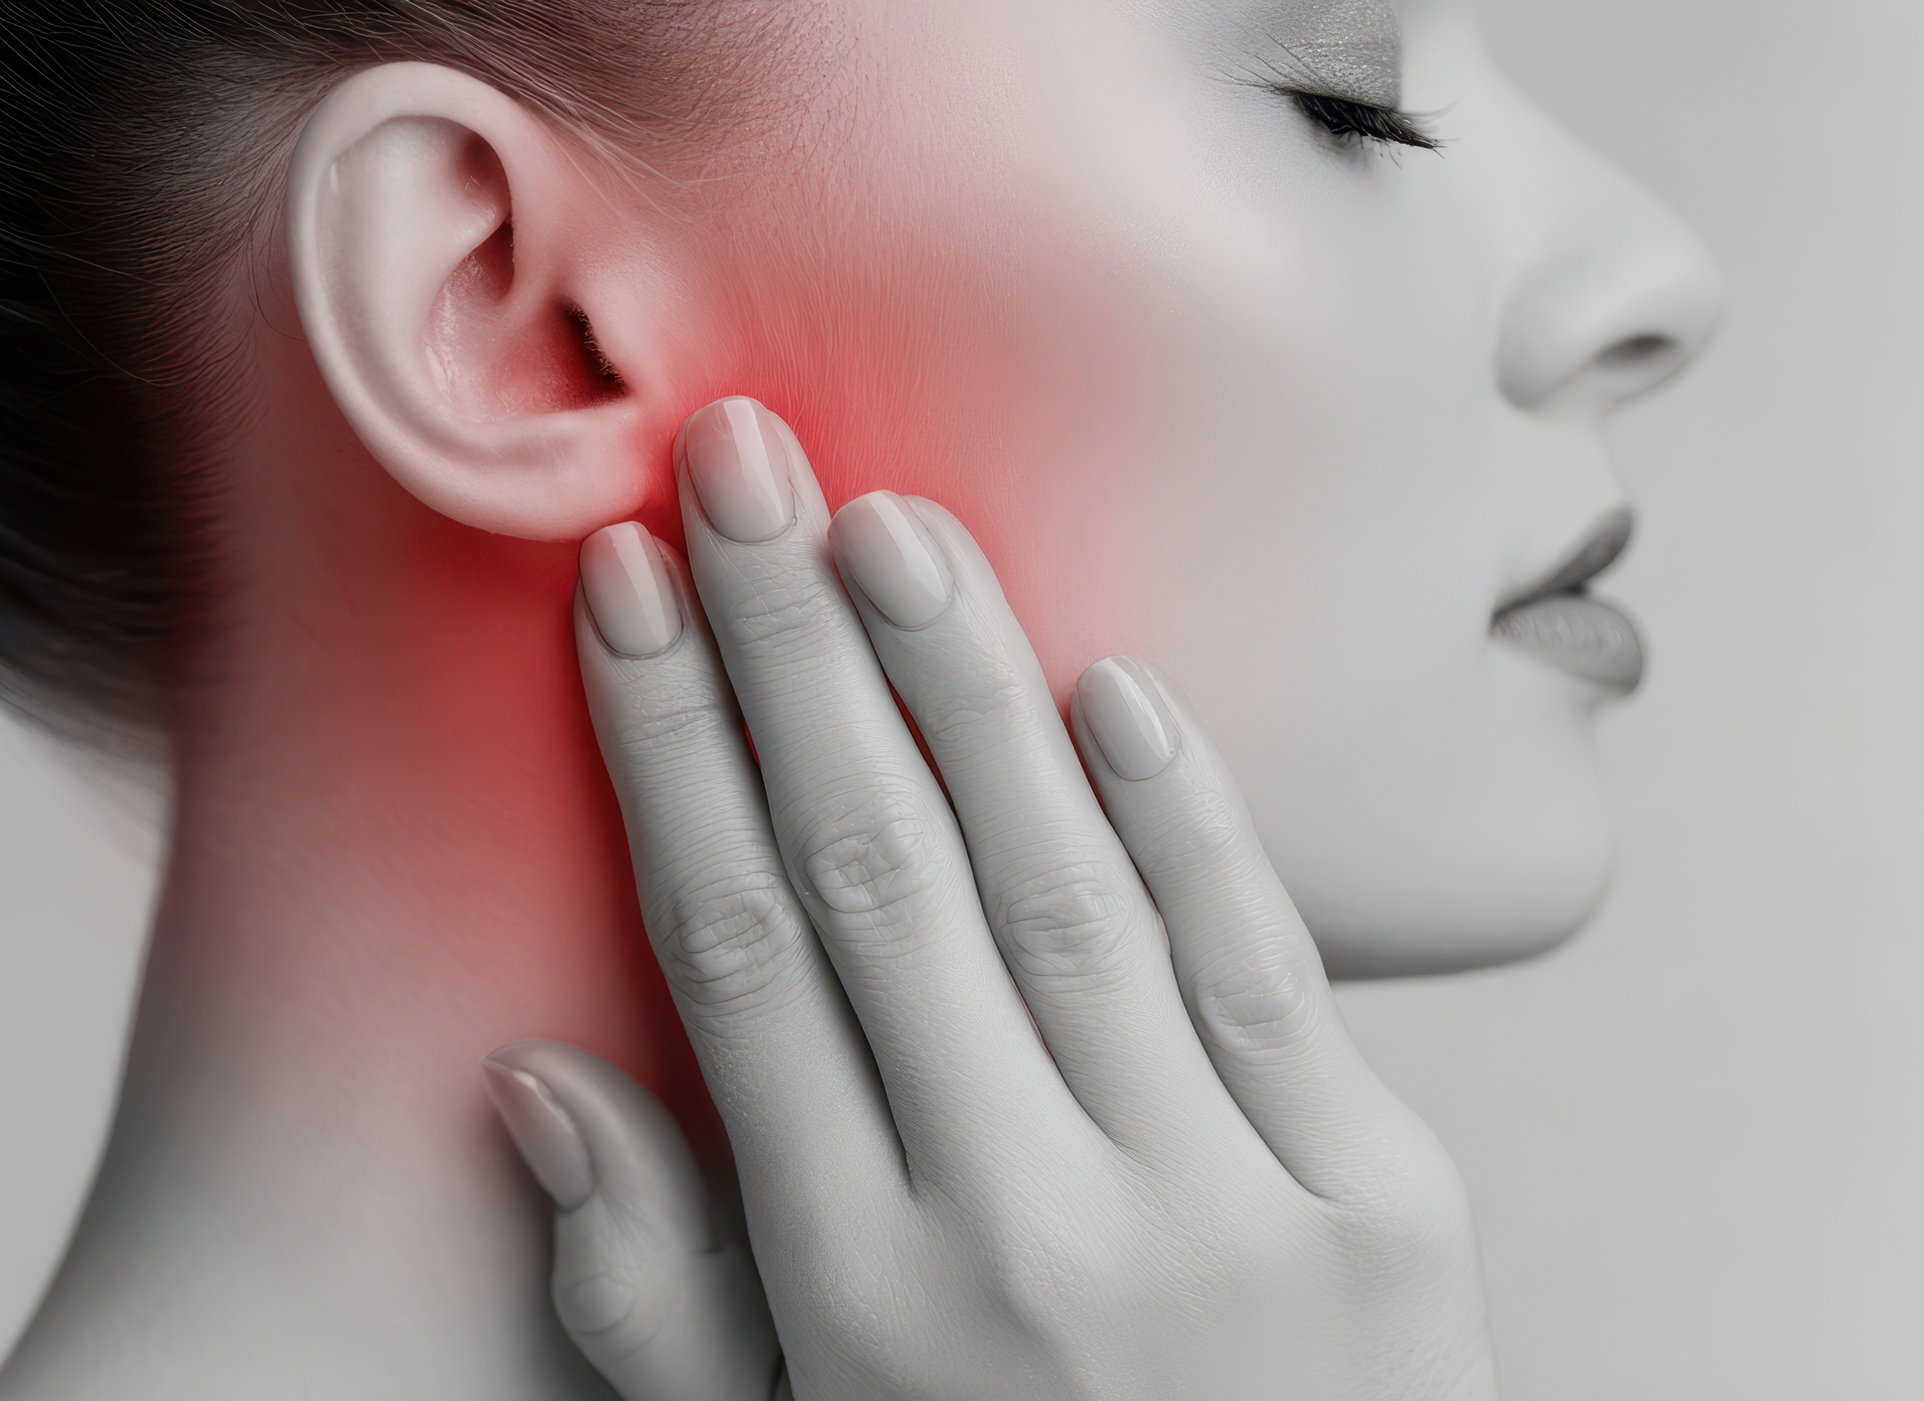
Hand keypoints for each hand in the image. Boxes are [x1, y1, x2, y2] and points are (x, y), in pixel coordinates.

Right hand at [485, 396, 1497, 1399]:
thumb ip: (661, 1301)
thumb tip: (541, 1085)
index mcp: (864, 1303)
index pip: (739, 959)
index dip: (675, 754)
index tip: (628, 592)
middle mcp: (1034, 1238)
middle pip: (882, 881)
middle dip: (796, 653)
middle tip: (738, 466)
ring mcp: (1227, 1216)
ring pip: (1065, 891)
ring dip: (969, 687)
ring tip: (891, 525)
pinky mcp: (1383, 1209)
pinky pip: (1259, 968)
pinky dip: (1182, 817)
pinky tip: (1107, 684)